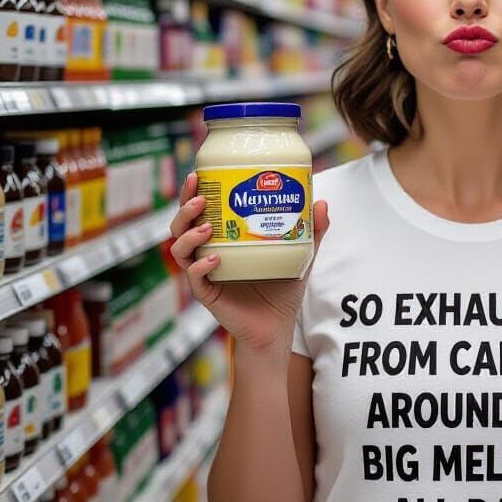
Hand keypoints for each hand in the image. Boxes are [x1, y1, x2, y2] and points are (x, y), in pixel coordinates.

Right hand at [168, 171, 329, 353]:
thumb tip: (322, 203)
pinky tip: (215, 259)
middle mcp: (208, 252)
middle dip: (185, 207)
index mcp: (223, 238)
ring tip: (207, 226)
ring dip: (188, 234)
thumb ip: (311, 231)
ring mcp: (205, 273)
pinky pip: (195, 278)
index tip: (198, 174)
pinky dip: (201, 266)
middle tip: (200, 196)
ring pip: (180, 249)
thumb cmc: (283, 289)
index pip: (201, 210)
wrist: (277, 328)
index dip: (193, 192)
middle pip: (182, 225)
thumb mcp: (299, 254)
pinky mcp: (208, 294)